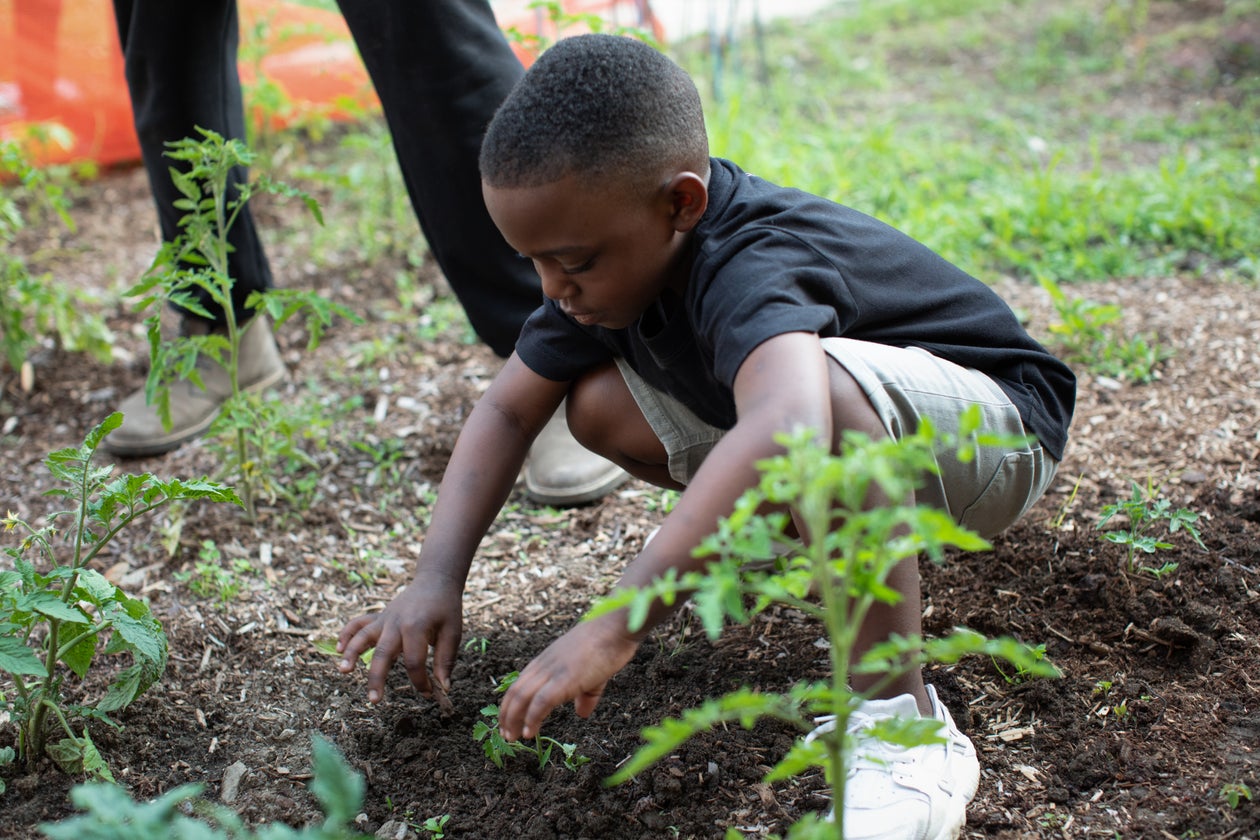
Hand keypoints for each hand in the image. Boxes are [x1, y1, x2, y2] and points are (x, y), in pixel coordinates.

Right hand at [336, 579, 461, 704]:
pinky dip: (346, 634)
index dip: (420, 682)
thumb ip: (446, 659)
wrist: (435, 581)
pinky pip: (358, 623)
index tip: (429, 693)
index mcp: (416, 627)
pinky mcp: (379, 617)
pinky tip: (339, 649)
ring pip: (363, 636)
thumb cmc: (446, 608)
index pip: (414, 662)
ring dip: (352, 653)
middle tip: (374, 700)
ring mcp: (384, 619)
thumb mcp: (453, 632)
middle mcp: (396, 623)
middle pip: (383, 653)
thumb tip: (443, 687)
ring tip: (344, 671)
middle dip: (377, 678)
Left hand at [497, 613, 638, 740]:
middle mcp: (544, 665)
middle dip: (506, 716)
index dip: (510, 705)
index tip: (508, 722)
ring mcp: (552, 672)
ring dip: (513, 720)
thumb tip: (582, 713)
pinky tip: (529, 732)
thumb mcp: (591, 674)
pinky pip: (541, 702)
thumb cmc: (606, 645)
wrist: (615, 629)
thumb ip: (585, 695)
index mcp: (546, 661)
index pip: (519, 684)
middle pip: (515, 692)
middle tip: (505, 735)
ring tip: (511, 737)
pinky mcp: (564, 679)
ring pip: (522, 697)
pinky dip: (532, 718)